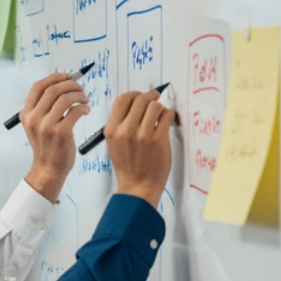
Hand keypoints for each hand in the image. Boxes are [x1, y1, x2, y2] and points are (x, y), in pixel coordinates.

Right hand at [20, 73, 90, 199]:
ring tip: (84, 99)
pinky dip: (83, 107)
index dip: (53, 77)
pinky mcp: (62, 133)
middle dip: (70, 84)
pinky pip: (75, 111)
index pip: (38, 87)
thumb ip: (43, 107)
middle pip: (53, 89)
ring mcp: (47, 126)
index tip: (66, 76)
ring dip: (79, 95)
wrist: (48, 168)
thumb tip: (61, 85)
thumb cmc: (47, 146)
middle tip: (80, 89)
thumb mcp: (36, 125)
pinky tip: (86, 111)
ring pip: (65, 98)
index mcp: (26, 114)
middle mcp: (34, 118)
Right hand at [105, 89, 174, 203]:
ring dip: (160, 108)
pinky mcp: (159, 139)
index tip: (141, 96)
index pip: (122, 99)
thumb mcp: (114, 143)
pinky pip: (167, 115)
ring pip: (155, 105)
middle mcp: (125, 130)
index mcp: (111, 130)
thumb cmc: (128, 166)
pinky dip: (169, 115)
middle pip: (140, 99)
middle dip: (150, 95)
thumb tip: (136, 104)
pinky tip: (167, 122)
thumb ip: (121, 124)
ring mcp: (143, 134)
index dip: (134, 94)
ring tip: (160, 116)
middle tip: (156, 97)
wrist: (138, 186)